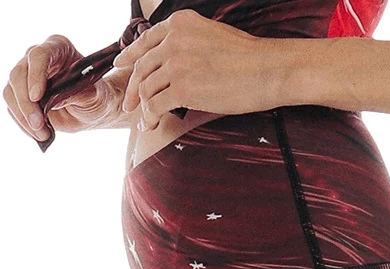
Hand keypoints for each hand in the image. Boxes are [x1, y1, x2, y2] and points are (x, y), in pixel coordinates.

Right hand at [3, 35, 128, 143]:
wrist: (92, 111)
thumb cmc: (96, 97)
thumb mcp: (94, 96)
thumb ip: (76, 93)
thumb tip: (55, 98)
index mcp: (58, 48)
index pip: (39, 56)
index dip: (35, 75)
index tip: (38, 97)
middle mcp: (38, 58)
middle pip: (18, 74)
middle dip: (26, 102)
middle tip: (38, 125)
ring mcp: (27, 76)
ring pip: (10, 92)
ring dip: (23, 116)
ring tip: (42, 134)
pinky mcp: (21, 95)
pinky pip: (12, 108)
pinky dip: (22, 123)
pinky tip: (39, 134)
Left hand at [112, 11, 289, 128]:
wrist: (268, 69)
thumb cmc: (249, 58)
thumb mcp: (213, 35)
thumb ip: (190, 43)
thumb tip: (178, 61)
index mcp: (181, 23)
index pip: (146, 41)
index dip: (130, 56)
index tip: (121, 66)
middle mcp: (174, 40)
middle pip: (142, 67)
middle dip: (133, 89)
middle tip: (128, 105)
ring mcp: (177, 63)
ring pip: (147, 88)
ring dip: (143, 108)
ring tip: (145, 121)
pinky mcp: (183, 88)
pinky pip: (156, 105)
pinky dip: (150, 117)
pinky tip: (152, 125)